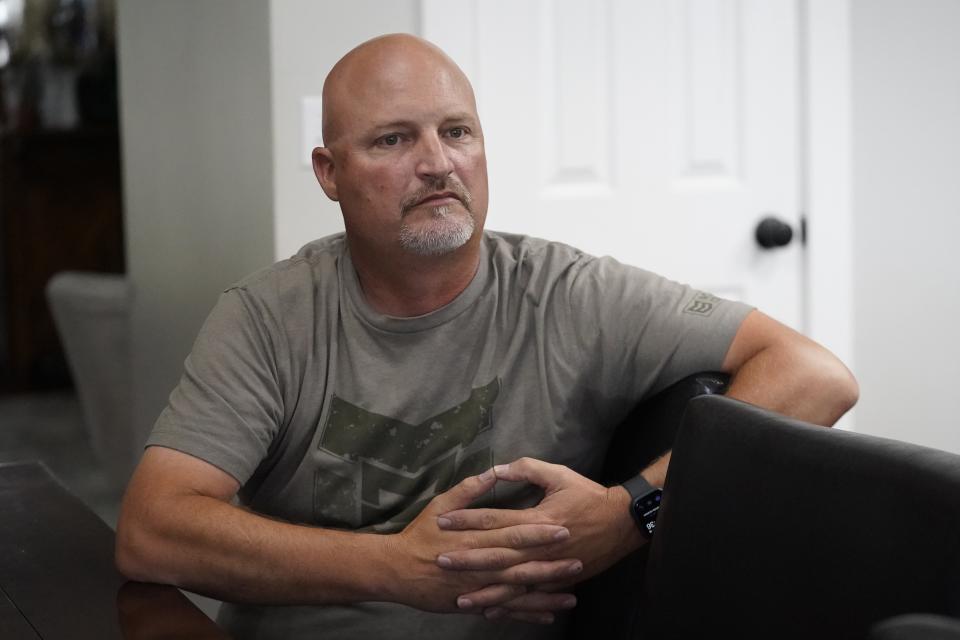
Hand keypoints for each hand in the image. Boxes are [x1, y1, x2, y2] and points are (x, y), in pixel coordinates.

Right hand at [384, 468, 582, 615]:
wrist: (395, 570)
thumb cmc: (418, 535)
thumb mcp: (440, 505)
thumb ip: (468, 490)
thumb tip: (492, 472)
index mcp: (475, 539)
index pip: (513, 533)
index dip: (539, 532)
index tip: (563, 528)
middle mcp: (480, 565)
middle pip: (521, 565)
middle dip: (550, 565)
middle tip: (579, 561)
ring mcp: (478, 588)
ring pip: (518, 592)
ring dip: (545, 594)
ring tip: (573, 595)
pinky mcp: (474, 604)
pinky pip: (505, 610)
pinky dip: (527, 613)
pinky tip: (548, 614)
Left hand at [436, 458, 645, 621]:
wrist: (623, 523)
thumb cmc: (588, 495)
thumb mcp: (559, 475)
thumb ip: (527, 470)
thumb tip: (497, 469)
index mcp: (537, 519)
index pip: (495, 519)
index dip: (467, 520)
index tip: (443, 521)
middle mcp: (541, 546)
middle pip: (497, 554)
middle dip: (467, 559)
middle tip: (440, 561)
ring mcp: (550, 566)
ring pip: (512, 583)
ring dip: (486, 591)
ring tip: (460, 597)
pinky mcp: (558, 579)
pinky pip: (530, 596)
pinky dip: (511, 605)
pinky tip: (492, 610)